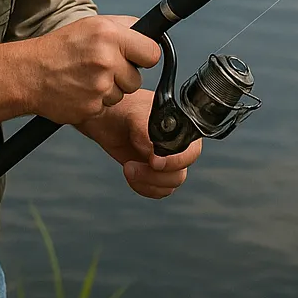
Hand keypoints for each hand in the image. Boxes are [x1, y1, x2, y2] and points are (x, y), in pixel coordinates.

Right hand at [20, 15, 161, 124]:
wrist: (28, 73)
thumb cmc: (59, 48)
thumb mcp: (91, 24)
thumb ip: (125, 28)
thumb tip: (152, 35)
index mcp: (109, 35)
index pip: (152, 53)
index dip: (144, 56)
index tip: (136, 57)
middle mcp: (106, 59)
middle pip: (137, 78)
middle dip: (123, 75)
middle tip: (100, 67)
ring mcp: (99, 86)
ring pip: (122, 94)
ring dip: (109, 89)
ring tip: (86, 77)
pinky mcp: (92, 107)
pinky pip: (107, 107)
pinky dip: (96, 101)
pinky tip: (79, 89)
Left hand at [78, 88, 202, 198]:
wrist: (106, 116)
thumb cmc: (123, 107)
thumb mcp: (135, 116)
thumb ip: (147, 134)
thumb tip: (155, 154)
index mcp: (182, 129)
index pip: (191, 152)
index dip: (175, 161)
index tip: (153, 161)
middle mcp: (178, 147)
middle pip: (179, 174)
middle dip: (155, 175)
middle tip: (131, 166)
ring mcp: (166, 161)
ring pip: (169, 185)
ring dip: (147, 182)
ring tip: (128, 168)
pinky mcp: (153, 172)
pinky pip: (157, 190)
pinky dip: (143, 187)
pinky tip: (130, 174)